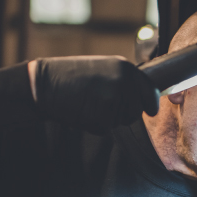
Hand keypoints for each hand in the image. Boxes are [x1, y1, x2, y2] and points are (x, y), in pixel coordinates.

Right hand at [29, 56, 158, 133]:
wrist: (45, 84)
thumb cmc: (72, 76)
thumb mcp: (103, 67)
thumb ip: (124, 79)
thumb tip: (145, 97)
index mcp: (126, 68)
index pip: (150, 90)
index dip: (151, 103)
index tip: (151, 110)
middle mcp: (124, 83)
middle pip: (136, 110)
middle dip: (124, 113)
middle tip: (101, 103)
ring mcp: (114, 100)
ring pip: (122, 121)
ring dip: (109, 118)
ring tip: (89, 103)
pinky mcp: (103, 117)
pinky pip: (107, 129)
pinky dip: (95, 125)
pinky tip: (82, 112)